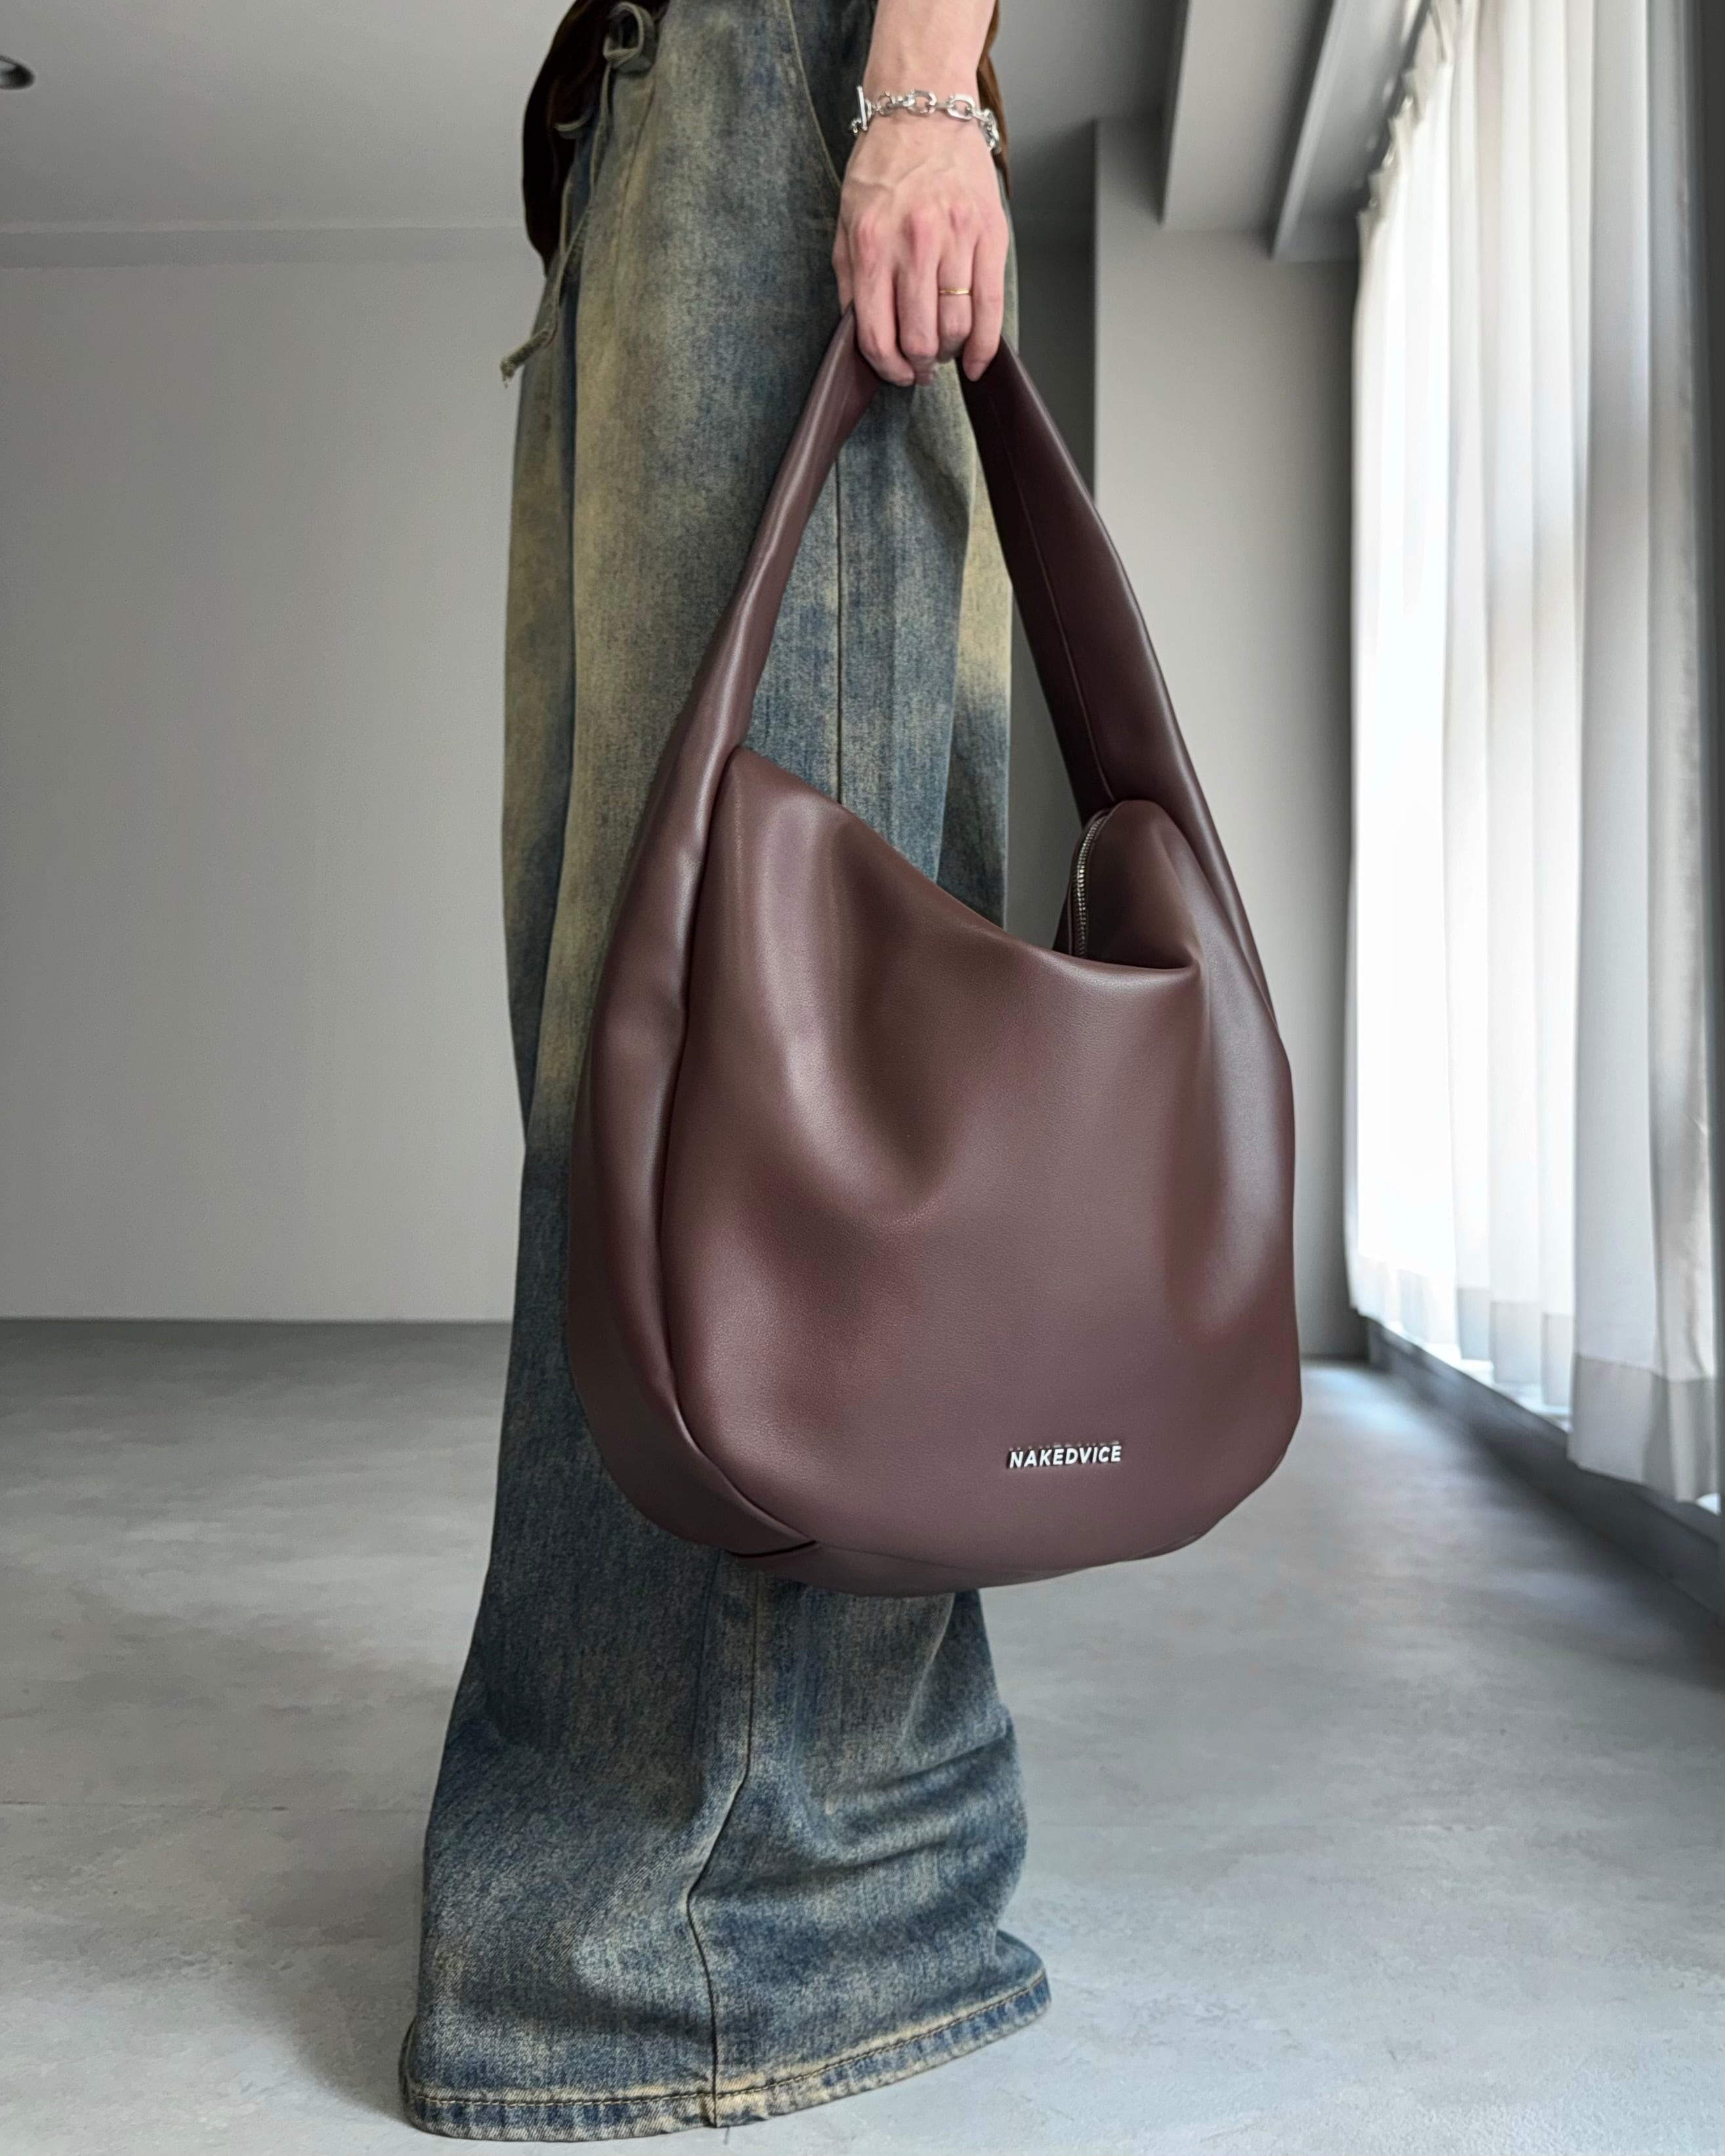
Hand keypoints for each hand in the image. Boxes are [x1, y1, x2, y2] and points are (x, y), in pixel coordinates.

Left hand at [834, 102, 1007, 386]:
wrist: (924, 109)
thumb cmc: (884, 166)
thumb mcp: (848, 223)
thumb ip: (850, 281)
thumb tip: (862, 335)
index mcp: (872, 246)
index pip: (878, 334)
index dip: (888, 368)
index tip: (896, 374)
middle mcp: (914, 245)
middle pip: (921, 338)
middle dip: (921, 365)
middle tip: (922, 367)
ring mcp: (955, 239)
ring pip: (957, 327)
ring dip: (950, 353)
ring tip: (945, 350)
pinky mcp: (989, 234)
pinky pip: (991, 307)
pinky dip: (985, 346)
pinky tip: (976, 361)